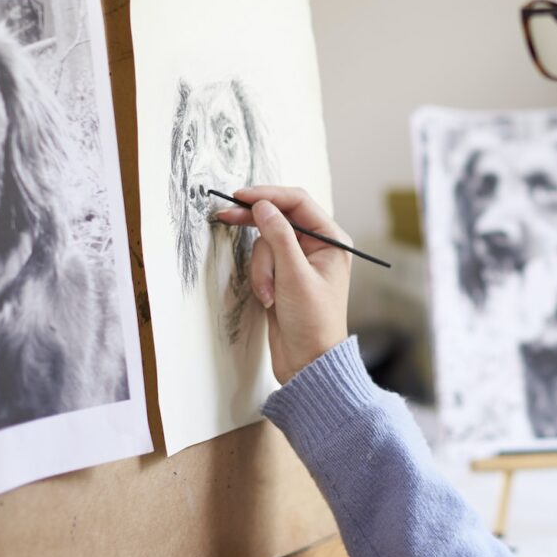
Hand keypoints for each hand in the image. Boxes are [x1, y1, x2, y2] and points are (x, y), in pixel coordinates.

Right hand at [215, 186, 350, 384]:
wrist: (308, 361)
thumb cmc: (313, 322)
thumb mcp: (295, 276)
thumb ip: (278, 237)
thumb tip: (263, 206)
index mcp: (331, 240)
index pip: (297, 202)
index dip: (268, 195)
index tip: (241, 196)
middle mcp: (317, 246)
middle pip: (278, 219)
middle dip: (256, 228)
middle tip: (225, 216)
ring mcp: (298, 261)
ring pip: (265, 244)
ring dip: (261, 269)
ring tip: (271, 295)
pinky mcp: (283, 276)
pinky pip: (262, 263)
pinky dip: (260, 278)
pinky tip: (269, 299)